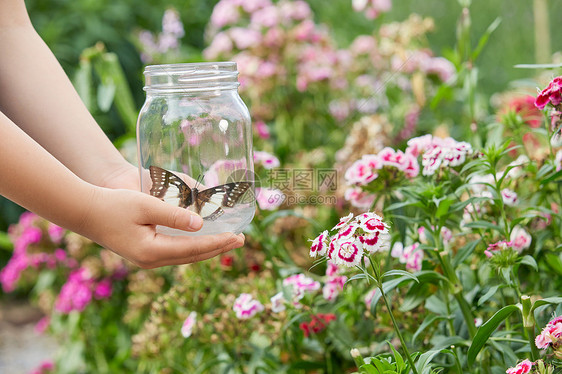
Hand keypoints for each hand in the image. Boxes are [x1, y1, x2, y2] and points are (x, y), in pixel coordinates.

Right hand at [76, 186, 244, 268]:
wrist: (85, 211)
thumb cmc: (114, 204)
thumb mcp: (145, 205)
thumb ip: (173, 215)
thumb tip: (201, 224)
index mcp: (152, 252)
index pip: (194, 249)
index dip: (218, 242)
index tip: (238, 237)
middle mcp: (151, 261)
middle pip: (193, 256)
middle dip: (219, 248)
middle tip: (241, 240)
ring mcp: (147, 260)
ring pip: (186, 256)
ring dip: (208, 248)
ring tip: (228, 241)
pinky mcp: (144, 254)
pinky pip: (176, 253)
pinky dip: (194, 247)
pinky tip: (203, 240)